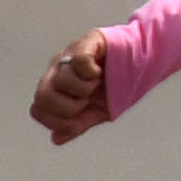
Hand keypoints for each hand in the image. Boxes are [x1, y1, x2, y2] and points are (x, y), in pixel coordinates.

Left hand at [29, 30, 116, 145]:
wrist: (142, 62)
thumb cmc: (117, 84)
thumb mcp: (97, 111)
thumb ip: (77, 124)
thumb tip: (56, 138)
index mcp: (56, 88)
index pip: (38, 110)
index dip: (56, 121)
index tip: (78, 119)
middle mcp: (57, 71)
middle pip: (42, 97)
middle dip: (68, 108)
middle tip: (86, 101)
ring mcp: (70, 55)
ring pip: (61, 80)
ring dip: (84, 89)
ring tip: (96, 83)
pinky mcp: (87, 42)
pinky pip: (79, 61)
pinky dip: (91, 73)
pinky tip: (99, 72)